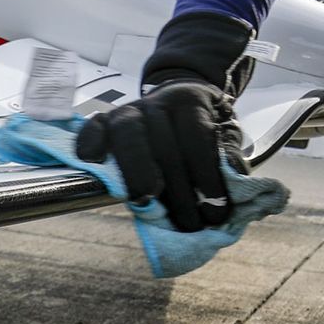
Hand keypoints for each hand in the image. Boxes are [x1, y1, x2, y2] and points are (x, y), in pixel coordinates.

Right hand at [76, 9, 252, 232]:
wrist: (180, 99)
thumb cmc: (203, 125)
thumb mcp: (225, 133)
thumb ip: (228, 154)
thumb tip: (233, 174)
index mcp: (190, 101)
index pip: (197, 139)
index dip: (207, 177)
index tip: (217, 211)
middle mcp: (157, 102)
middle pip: (163, 146)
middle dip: (178, 192)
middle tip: (190, 224)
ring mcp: (129, 110)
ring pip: (128, 136)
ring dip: (137, 172)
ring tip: (146, 204)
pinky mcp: (106, 120)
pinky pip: (94, 127)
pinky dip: (90, 141)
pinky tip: (93, 160)